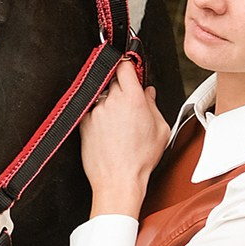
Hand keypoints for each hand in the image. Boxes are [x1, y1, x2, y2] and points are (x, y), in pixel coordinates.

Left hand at [79, 60, 168, 218]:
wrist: (118, 180)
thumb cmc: (139, 160)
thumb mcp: (160, 130)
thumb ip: (153, 105)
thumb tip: (148, 93)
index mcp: (132, 99)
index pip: (125, 67)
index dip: (128, 65)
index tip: (130, 68)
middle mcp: (111, 101)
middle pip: (113, 79)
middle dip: (121, 85)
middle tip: (129, 101)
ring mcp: (95, 111)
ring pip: (102, 94)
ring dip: (109, 100)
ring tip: (118, 121)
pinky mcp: (84, 122)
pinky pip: (91, 109)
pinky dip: (98, 113)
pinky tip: (108, 128)